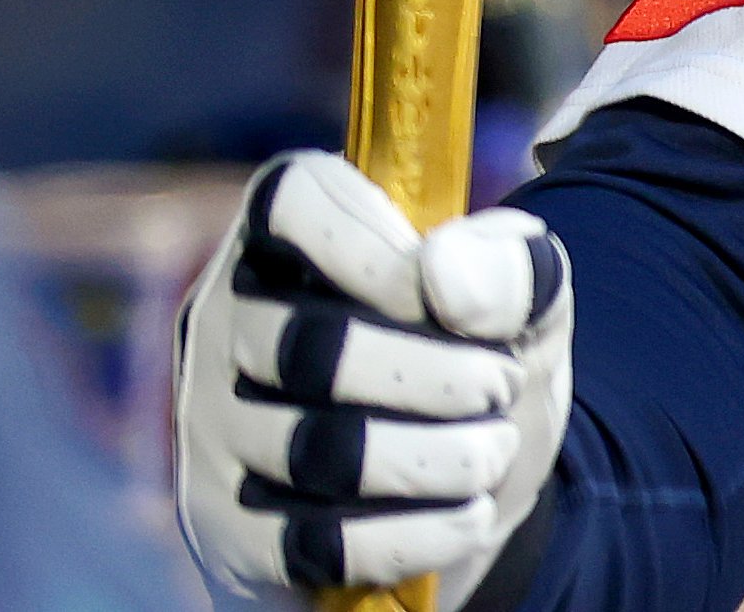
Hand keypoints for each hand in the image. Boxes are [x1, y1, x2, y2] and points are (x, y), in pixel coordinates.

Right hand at [174, 150, 569, 604]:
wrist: (462, 480)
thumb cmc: (479, 354)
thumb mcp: (525, 298)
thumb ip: (512, 265)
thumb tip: (444, 271)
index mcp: (287, 235)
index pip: (291, 202)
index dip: (372, 246)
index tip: (445, 294)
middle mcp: (226, 324)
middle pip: (308, 345)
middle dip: (430, 372)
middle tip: (501, 385)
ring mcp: (218, 432)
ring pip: (310, 448)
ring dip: (427, 456)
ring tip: (492, 452)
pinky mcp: (231, 533)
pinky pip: (307, 542)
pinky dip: (406, 534)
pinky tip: (469, 515)